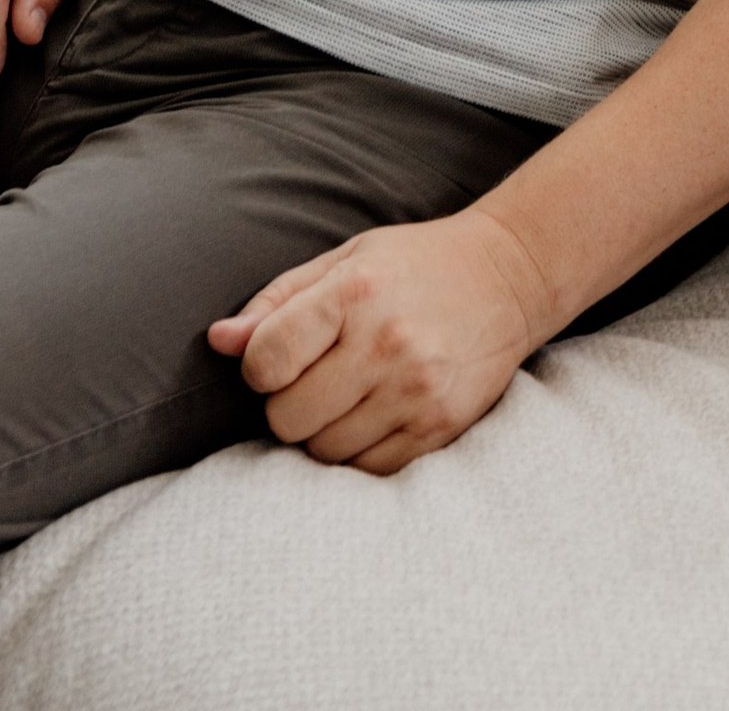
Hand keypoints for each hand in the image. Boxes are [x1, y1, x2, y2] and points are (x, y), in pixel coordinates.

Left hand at [210, 210, 554, 474]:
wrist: (510, 275)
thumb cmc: (414, 265)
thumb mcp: (345, 260)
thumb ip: (276, 301)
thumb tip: (217, 342)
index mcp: (355, 293)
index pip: (265, 361)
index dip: (261, 366)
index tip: (282, 355)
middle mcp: (386, 344)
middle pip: (287, 419)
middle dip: (290, 403)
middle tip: (319, 376)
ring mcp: (416, 391)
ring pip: (323, 452)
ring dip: (325, 430)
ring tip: (353, 392)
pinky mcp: (440, 427)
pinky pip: (367, 469)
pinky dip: (360, 450)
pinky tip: (378, 412)